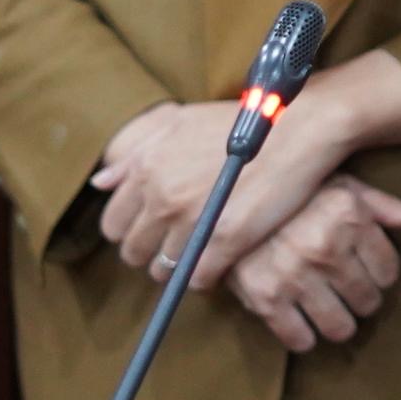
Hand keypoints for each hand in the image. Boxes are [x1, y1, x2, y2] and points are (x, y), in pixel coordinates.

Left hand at [92, 47, 400, 286]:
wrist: (299, 127)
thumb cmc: (243, 120)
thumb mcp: (179, 123)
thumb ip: (136, 154)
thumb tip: (101, 183)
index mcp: (147, 168)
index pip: (114, 222)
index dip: (131, 230)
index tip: (150, 230)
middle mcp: (162, 197)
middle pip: (134, 250)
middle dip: (149, 251)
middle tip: (174, 244)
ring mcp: (192, 222)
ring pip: (163, 268)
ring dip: (176, 266)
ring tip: (196, 254)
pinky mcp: (224, 241)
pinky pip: (196, 279)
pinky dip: (204, 276)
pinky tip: (218, 261)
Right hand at [224, 176, 400, 351]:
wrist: (225, 199)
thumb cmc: (295, 193)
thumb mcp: (343, 187)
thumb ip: (388, 208)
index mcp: (349, 216)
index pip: (389, 272)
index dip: (379, 274)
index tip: (364, 269)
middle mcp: (325, 246)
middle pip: (367, 302)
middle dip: (361, 299)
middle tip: (345, 291)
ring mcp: (294, 274)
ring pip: (340, 327)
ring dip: (337, 322)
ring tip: (328, 308)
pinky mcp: (263, 298)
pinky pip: (299, 339)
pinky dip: (303, 336)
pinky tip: (300, 320)